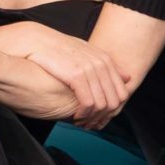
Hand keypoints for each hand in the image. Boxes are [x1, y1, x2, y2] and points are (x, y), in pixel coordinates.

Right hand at [5, 24, 134, 122]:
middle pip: (115, 101)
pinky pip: (88, 102)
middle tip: (92, 123)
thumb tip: (127, 76)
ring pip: (102, 104)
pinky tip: (76, 117)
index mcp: (105, 61)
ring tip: (83, 122)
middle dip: (104, 117)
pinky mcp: (77, 75)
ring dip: (93, 117)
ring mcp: (90, 69)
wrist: (37, 41)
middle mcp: (101, 65)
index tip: (101, 117)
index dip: (113, 110)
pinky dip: (84, 113)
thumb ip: (106, 65)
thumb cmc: (59, 49)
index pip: (122, 93)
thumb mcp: (86, 52)